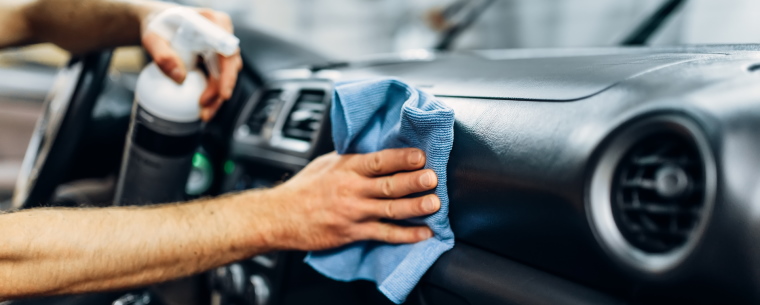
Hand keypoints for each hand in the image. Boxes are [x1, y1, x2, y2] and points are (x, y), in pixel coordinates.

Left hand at [140, 8, 242, 121]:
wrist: (159, 23)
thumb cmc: (157, 26)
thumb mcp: (153, 39)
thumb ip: (163, 55)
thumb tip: (179, 78)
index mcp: (213, 22)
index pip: (227, 50)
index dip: (228, 74)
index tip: (223, 93)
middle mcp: (223, 34)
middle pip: (230, 66)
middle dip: (220, 91)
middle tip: (205, 109)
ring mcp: (222, 47)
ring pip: (226, 75)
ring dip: (217, 96)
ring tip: (204, 113)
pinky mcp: (217, 59)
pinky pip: (219, 78)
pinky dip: (212, 93)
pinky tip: (204, 106)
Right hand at [259, 148, 440, 250]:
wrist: (279, 216)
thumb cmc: (303, 189)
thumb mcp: (326, 164)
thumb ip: (352, 159)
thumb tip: (378, 151)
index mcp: (347, 168)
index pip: (379, 160)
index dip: (401, 158)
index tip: (420, 155)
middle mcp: (352, 189)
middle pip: (388, 184)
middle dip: (413, 181)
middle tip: (432, 178)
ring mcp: (353, 212)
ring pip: (390, 209)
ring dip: (415, 207)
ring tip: (434, 204)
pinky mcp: (353, 232)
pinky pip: (383, 234)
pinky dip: (405, 235)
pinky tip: (422, 234)